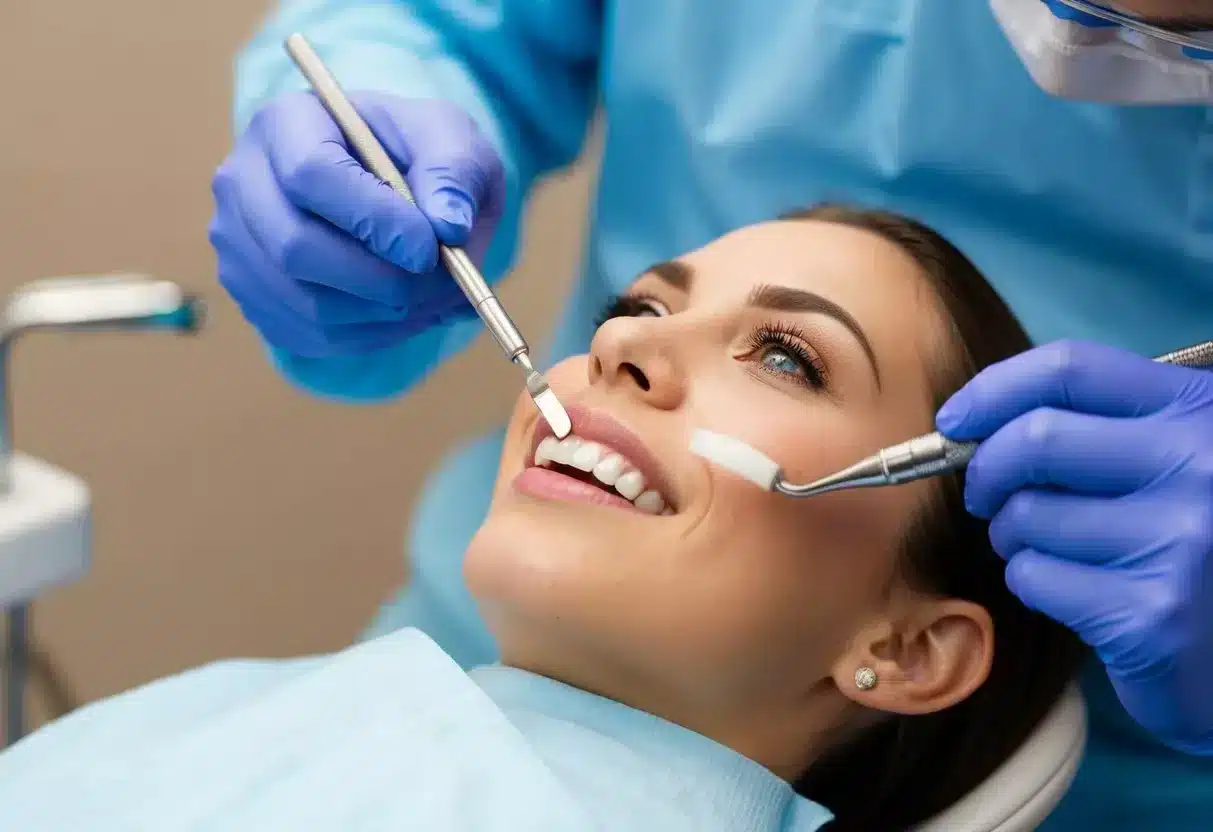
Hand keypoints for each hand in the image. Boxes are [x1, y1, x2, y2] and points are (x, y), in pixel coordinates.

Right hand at [209, 91, 504, 357]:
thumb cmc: (417, 155)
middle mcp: (244, 181)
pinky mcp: (253, 294)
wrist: (393, 186)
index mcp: (287, 122)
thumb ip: (455, 172)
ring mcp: (238, 243)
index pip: (311, 174)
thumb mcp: (451, 140)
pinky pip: (309, 335)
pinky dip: (370, 335)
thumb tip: (449, 226)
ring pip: (306, 303)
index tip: (428, 247)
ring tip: (433, 298)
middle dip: (380, 279)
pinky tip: (404, 312)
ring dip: (383, 314)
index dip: (374, 220)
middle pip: (296, 248)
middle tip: (439, 284)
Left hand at [936, 339, 1212, 753]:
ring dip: (1011, 535)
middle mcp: (1199, 465)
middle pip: (1035, 439)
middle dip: (986, 470)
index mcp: (1199, 409)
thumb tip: (970, 425)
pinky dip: (1031, 582)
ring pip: (1026, 514)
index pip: (1071, 369)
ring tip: (1048, 549)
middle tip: (983, 496)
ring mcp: (1181, 539)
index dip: (993, 390)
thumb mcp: (1171, 458)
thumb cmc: (1192, 540)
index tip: (954, 422)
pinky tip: (1075, 593)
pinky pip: (1034, 576)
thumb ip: (1098, 427)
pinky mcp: (1152, 613)